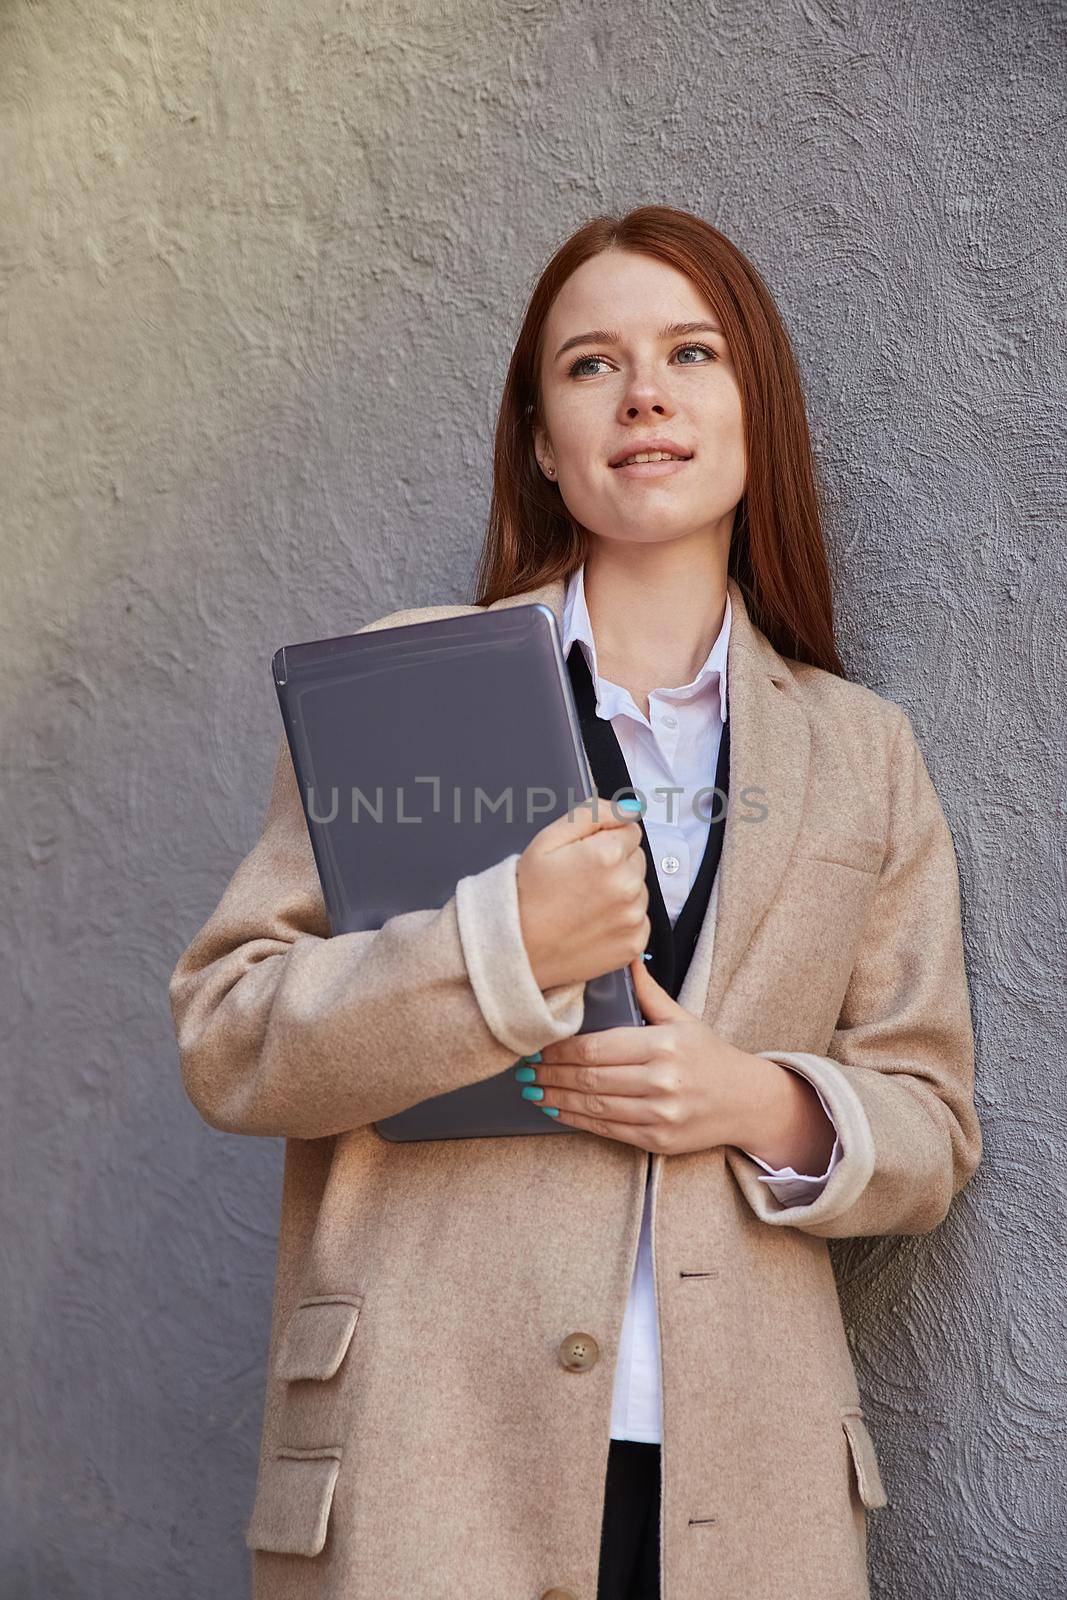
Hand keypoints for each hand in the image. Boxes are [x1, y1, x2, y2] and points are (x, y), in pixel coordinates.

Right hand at [516, 793, 649, 991]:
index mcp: (607, 854)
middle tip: (580, 880)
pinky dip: (622, 920)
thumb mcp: (547, 840)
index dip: (604, 839)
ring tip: (584, 903)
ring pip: (639, 889)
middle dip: (615, 864)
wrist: (516, 948)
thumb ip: (591, 815)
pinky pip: (639, 920)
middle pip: (637, 858)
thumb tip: (628, 808)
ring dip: (620, 891)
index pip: (629, 829)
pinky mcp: (634, 944)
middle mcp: (627, 886)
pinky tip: (593, 923)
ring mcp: (633, 918)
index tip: (582, 856)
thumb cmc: (527, 893)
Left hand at [529, 954, 759, 1155]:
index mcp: (664, 1045)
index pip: (597, 1048)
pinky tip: (556, 1110)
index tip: (537, 1045)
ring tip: (532, 1089)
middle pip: (590, 1078)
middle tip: (524, 1068)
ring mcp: (660, 1115)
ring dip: (556, 1099)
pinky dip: (576, 1120)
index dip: (560, 1050)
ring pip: (593, 1107)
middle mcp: (662, 1082)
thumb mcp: (681, 1018)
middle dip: (550, 1074)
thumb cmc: (709, 1055)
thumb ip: (646, 991)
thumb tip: (624, 955)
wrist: (746, 1101)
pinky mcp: (657, 1141)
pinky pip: (607, 1131)